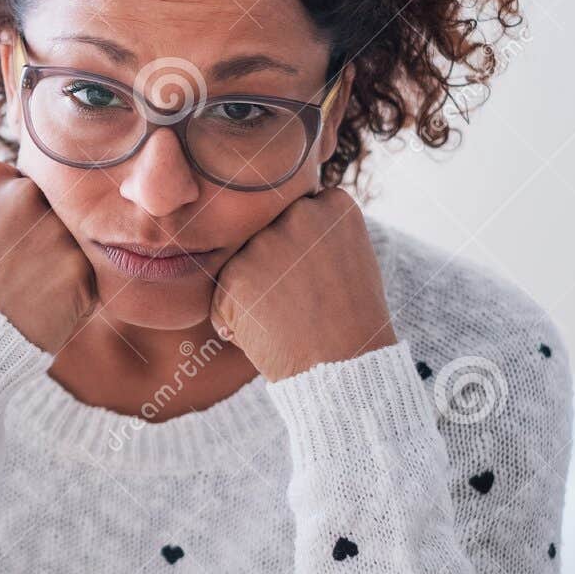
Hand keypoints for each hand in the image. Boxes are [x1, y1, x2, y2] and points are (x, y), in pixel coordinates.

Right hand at [0, 160, 97, 353]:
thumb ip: (0, 203)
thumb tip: (33, 193)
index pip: (23, 185)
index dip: (17, 219)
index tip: (3, 242)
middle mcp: (26, 194)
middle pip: (52, 208)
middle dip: (42, 236)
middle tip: (18, 269)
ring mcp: (55, 229)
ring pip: (71, 242)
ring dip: (59, 265)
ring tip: (27, 291)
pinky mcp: (80, 266)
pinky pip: (87, 275)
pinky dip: (73, 293)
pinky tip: (44, 306)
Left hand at [209, 185, 397, 381]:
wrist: (344, 368)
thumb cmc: (352, 321)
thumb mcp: (351, 259)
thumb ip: (320, 233)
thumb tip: (286, 222)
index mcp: (334, 205)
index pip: (299, 214)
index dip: (303, 250)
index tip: (318, 275)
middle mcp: (298, 214)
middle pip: (267, 234)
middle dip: (274, 266)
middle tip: (300, 301)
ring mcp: (265, 243)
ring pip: (243, 264)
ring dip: (253, 292)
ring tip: (287, 319)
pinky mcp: (236, 274)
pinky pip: (222, 296)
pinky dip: (234, 319)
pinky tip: (268, 332)